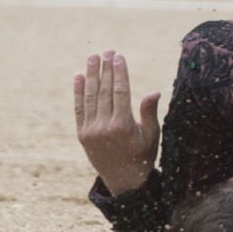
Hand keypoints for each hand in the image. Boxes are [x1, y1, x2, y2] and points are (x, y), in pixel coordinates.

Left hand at [73, 51, 160, 194]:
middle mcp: (104, 127)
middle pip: (104, 91)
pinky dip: (78, 92)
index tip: (118, 56)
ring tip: (92, 58)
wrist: (123, 180)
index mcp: (123, 126)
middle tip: (106, 51)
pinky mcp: (82, 134)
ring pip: (90, 97)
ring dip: (91, 75)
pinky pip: (79, 109)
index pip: (120, 92)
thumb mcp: (152, 135)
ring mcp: (90, 131)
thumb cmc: (143, 155)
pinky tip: (79, 77)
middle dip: (105, 69)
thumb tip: (153, 91)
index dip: (119, 72)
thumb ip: (149, 113)